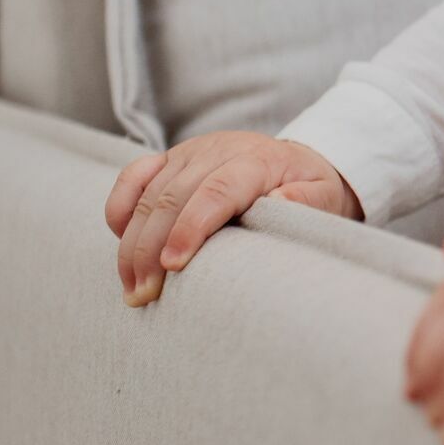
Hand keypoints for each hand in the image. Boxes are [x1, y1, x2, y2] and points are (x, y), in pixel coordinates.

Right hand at [106, 132, 363, 306]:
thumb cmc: (311, 189)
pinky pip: (133, 176)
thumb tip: (280, 202)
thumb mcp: (323, 197)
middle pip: (173, 195)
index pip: (217, 190)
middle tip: (144, 294)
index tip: (173, 266)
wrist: (299, 164)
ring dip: (132, 242)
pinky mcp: (171, 159)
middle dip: (151, 248)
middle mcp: (219, 150)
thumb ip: (304, 201)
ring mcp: (191, 152)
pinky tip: (120, 243)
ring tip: (131, 287)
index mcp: (258, 160)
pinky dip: (120, 208)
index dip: (191, 227)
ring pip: (148, 193)